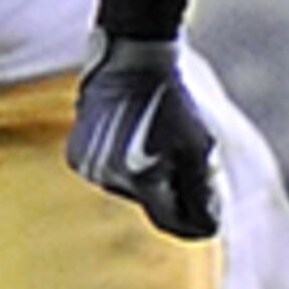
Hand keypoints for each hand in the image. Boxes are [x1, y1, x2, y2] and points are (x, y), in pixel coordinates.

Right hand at [67, 33, 219, 239]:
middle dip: (175, 190)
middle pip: (152, 204)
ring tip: (161, 138)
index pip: (172, 221)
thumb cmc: (172, 101)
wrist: (132, 57)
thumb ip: (204, 191)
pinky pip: (110, 172)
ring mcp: (87, 167)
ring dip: (151, 175)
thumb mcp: (200, 144)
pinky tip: (136, 136)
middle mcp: (106, 178)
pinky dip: (127, 163)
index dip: (197, 221)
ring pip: (130, 188)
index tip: (212, 219)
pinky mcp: (76, 155)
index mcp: (138, 178)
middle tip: (193, 161)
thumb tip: (208, 230)